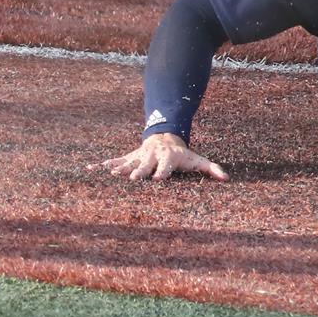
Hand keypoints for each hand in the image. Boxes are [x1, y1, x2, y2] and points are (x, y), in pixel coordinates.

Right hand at [89, 132, 228, 182]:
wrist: (165, 137)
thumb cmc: (182, 154)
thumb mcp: (197, 159)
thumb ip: (211, 169)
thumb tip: (227, 179)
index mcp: (168, 158)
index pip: (165, 167)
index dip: (162, 173)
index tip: (157, 180)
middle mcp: (152, 157)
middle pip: (145, 165)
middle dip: (139, 171)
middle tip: (132, 179)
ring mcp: (139, 156)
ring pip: (128, 162)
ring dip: (119, 167)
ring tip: (111, 173)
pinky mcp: (129, 157)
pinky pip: (114, 160)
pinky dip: (102, 165)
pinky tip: (90, 169)